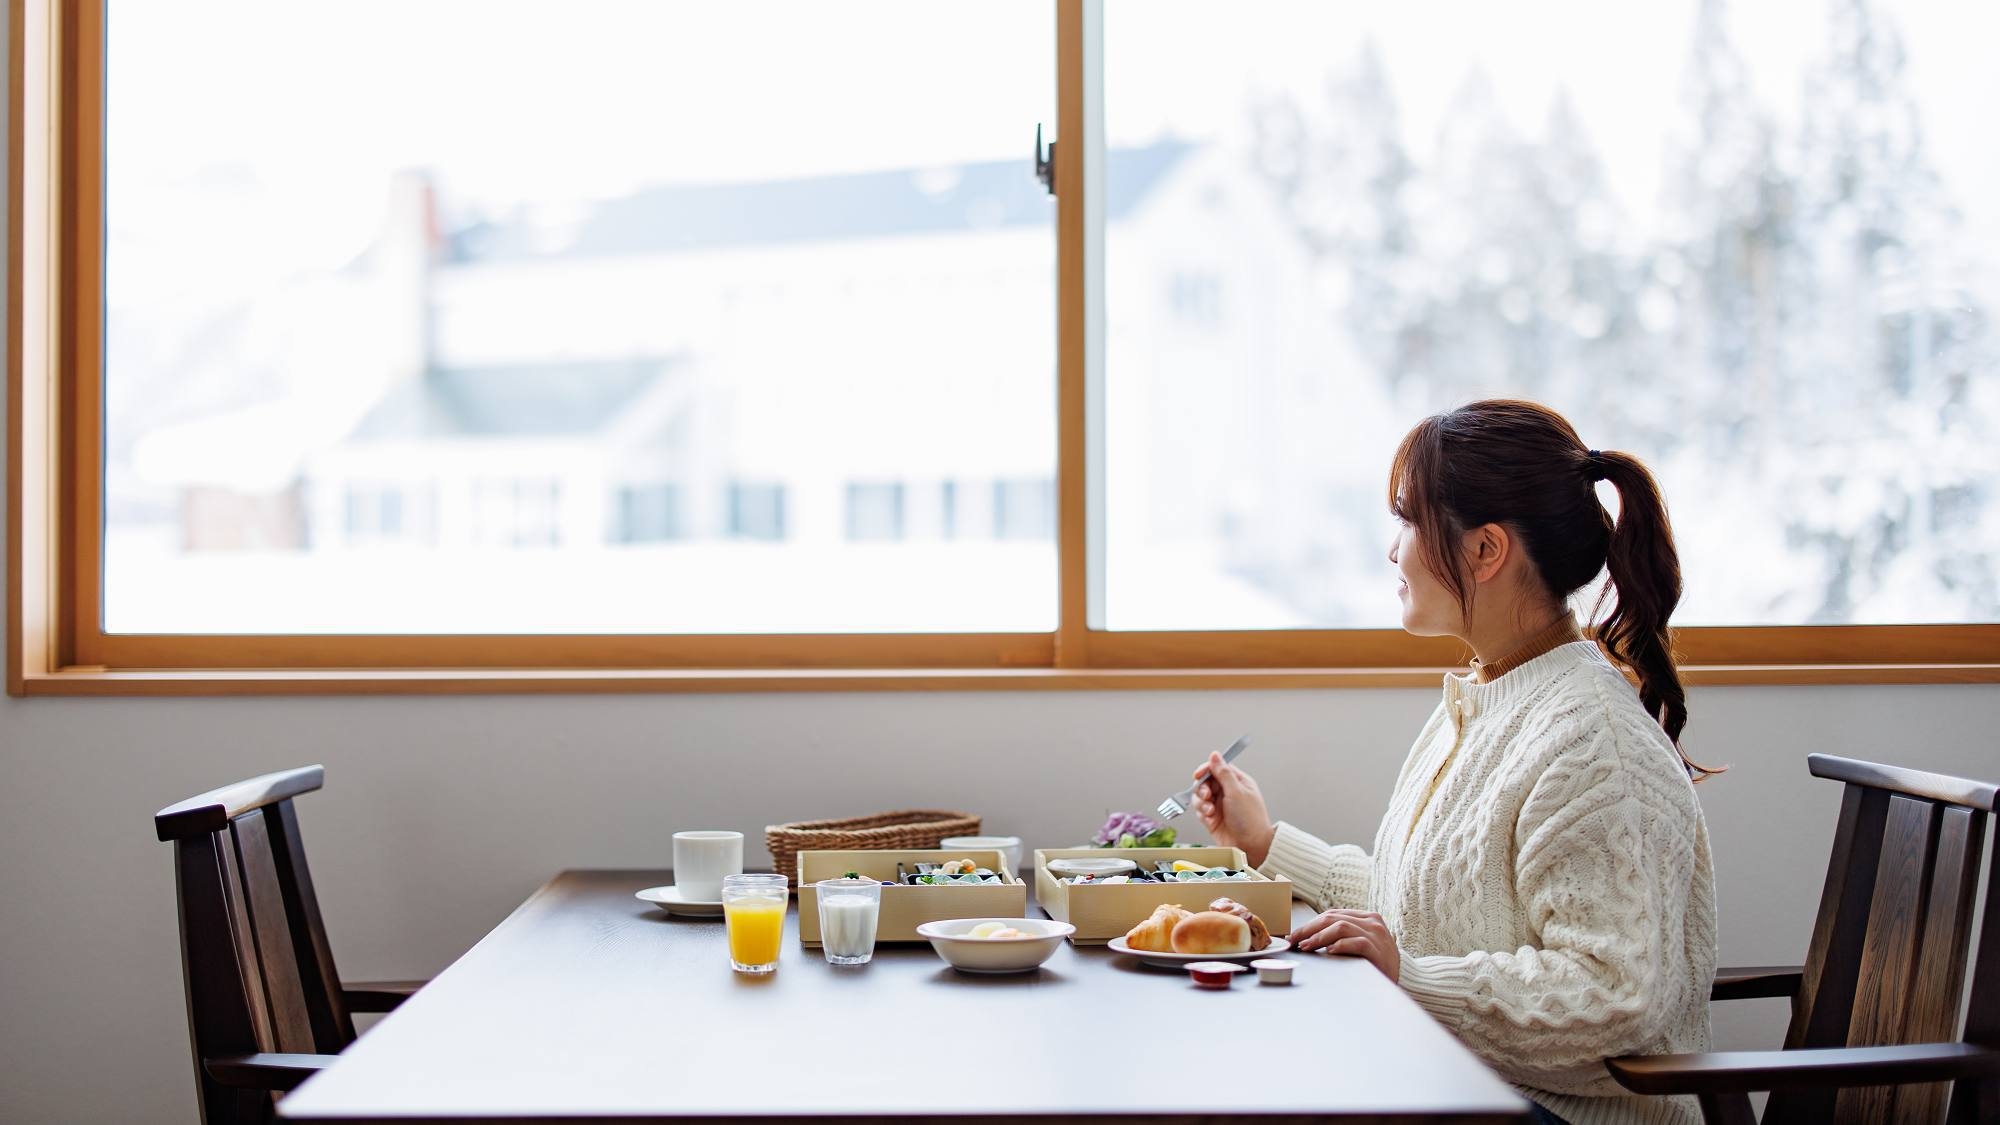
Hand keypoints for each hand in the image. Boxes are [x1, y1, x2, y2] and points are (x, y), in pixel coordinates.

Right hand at [1189, 750, 1276, 866]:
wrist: (1250, 846)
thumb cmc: (1250, 820)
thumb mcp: (1237, 792)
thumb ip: (1223, 773)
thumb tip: (1215, 755)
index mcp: (1237, 782)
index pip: (1218, 768)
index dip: (1207, 769)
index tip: (1199, 774)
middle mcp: (1228, 792)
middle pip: (1206, 781)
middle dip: (1202, 788)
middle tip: (1207, 796)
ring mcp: (1219, 805)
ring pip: (1200, 796)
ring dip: (1201, 803)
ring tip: (1209, 811)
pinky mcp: (1212, 817)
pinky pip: (1199, 810)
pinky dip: (1202, 813)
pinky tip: (1210, 819)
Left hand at [1289, 910, 1398, 979]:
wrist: (1407, 978)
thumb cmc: (1378, 963)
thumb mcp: (1361, 943)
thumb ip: (1344, 936)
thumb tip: (1309, 939)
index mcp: (1367, 917)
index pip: (1333, 914)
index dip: (1311, 924)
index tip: (1295, 935)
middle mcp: (1372, 922)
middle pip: (1333, 918)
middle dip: (1309, 929)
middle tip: (1294, 941)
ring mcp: (1377, 935)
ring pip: (1341, 927)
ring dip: (1319, 937)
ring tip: (1307, 947)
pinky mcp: (1378, 950)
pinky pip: (1356, 943)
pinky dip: (1340, 945)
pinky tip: (1329, 952)